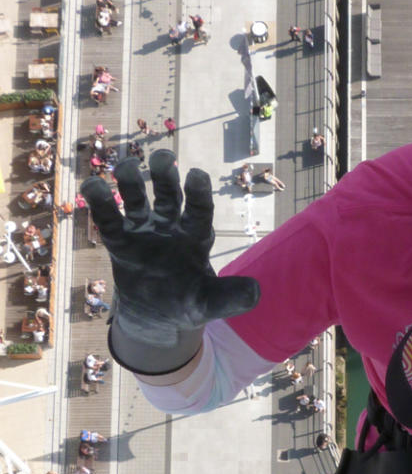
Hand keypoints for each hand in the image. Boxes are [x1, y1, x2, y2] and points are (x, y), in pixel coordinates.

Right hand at [81, 150, 259, 369]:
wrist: (159, 316)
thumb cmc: (189, 303)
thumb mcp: (211, 303)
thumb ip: (231, 297)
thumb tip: (257, 292)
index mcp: (196, 236)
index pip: (200, 210)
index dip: (198, 193)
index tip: (195, 174)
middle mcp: (171, 227)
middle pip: (169, 196)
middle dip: (165, 177)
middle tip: (161, 157)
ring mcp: (145, 231)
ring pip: (137, 201)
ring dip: (131, 182)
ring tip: (125, 167)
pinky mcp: (121, 241)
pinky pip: (109, 220)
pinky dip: (101, 203)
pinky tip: (92, 185)